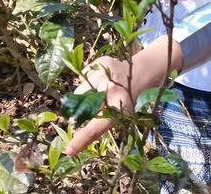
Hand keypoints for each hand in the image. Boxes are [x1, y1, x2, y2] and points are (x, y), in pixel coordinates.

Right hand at [64, 36, 183, 155]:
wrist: (141, 72)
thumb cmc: (130, 98)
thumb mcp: (122, 114)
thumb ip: (101, 124)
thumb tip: (76, 141)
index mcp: (121, 106)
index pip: (98, 126)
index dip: (82, 139)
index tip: (69, 149)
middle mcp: (113, 88)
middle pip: (83, 107)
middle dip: (79, 112)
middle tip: (83, 111)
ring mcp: (106, 72)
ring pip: (80, 91)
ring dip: (83, 96)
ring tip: (98, 92)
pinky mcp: (101, 61)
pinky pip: (83, 77)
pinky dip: (87, 82)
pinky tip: (99, 81)